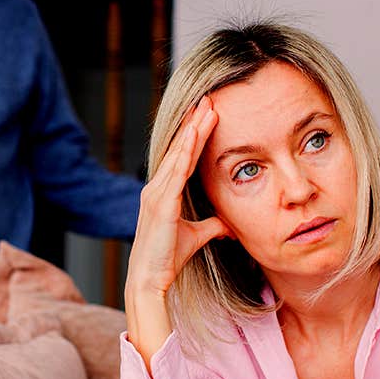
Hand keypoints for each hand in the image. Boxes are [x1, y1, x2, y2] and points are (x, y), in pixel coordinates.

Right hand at [124, 96, 228, 360]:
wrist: (150, 279)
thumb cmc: (167, 258)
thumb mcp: (197, 236)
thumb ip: (212, 225)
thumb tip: (229, 224)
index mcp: (164, 192)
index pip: (184, 157)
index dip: (196, 135)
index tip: (208, 114)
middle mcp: (157, 187)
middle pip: (180, 149)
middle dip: (195, 124)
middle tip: (208, 99)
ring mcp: (156, 194)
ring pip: (177, 155)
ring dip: (192, 131)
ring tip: (205, 109)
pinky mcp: (160, 204)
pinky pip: (175, 173)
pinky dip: (184, 153)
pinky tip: (194, 136)